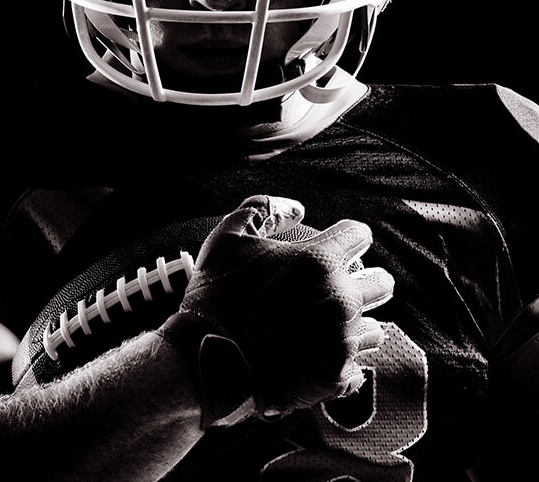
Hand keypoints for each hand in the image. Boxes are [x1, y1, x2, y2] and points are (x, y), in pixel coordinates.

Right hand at [162, 195, 393, 423]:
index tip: (336, 246)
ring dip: (355, 325)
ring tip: (328, 328)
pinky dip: (342, 364)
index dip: (348, 236)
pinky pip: (357, 369)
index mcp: (318, 261)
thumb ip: (264, 211)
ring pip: (374, 328)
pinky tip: (320, 359)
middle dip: (366, 280)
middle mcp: (339, 300)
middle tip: (340, 287)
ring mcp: (341, 342)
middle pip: (382, 283)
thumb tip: (297, 209)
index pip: (359, 235)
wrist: (205, 362)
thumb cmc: (216, 296)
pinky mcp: (336, 378)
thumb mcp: (227, 238)